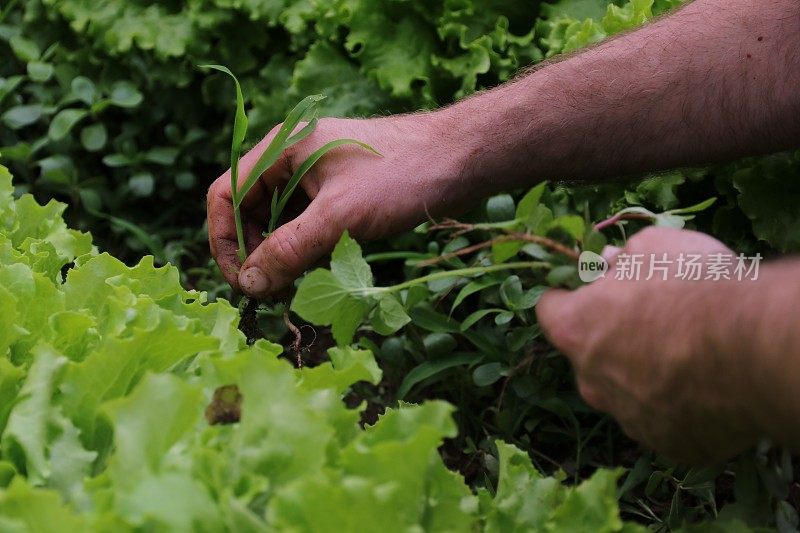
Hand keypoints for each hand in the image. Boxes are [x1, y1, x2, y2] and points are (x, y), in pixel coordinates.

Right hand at [207, 114, 469, 296]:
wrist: (464, 158)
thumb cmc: (403, 175)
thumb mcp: (340, 216)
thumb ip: (289, 249)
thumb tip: (249, 285)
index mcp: (282, 149)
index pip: (226, 194)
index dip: (224, 240)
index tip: (240, 281)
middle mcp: (294, 159)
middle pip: (251, 211)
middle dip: (257, 252)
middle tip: (272, 293)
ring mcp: (319, 177)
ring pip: (282, 222)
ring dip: (284, 256)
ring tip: (299, 288)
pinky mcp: (342, 193)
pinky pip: (310, 224)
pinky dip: (309, 250)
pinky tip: (322, 273)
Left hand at [536, 227, 758, 463]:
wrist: (753, 346)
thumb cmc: (693, 287)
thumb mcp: (652, 246)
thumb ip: (623, 257)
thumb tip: (611, 262)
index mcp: (575, 330)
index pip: (551, 310)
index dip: (570, 296)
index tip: (590, 288)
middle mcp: (592, 382)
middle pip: (589, 357)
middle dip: (611, 338)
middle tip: (651, 318)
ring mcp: (630, 419)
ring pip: (627, 394)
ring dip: (645, 376)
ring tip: (689, 353)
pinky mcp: (671, 446)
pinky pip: (667, 421)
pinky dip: (680, 406)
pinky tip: (710, 385)